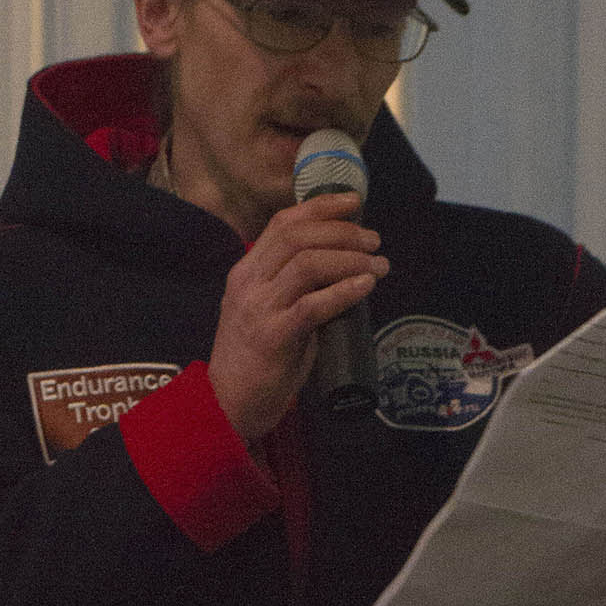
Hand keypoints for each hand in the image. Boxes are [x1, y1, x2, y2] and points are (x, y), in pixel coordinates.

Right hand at [207, 193, 388, 442]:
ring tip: (378, 265)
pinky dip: (344, 290)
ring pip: (308, 264)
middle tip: (374, 240)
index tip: (354, 202)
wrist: (227, 403)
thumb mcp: (268, 310)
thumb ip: (293, 287)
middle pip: (298, 236)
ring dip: (350, 258)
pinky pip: (312, 305)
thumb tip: (343, 266)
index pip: (283, 223)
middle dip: (342, 231)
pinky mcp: (273, 337)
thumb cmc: (256, 359)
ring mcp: (258, 308)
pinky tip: (365, 285)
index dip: (320, 207)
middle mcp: (249, 283)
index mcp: (246, 271)